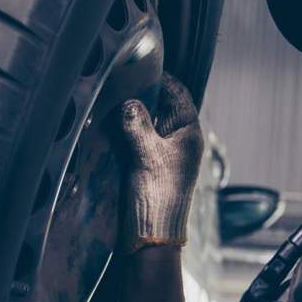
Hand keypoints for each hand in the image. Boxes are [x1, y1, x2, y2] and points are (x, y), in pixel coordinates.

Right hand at [119, 73, 203, 253]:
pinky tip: (112, 127)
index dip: (161, 78)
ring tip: (113, 101)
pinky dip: (129, 131)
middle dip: (144, 95)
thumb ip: (137, 123)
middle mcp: (182, 141)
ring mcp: (167, 154)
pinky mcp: (152, 166)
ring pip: (150, 122)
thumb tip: (129, 102)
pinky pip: (141, 139)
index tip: (140, 65)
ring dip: (134, 114)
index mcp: (189, 134)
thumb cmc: (156, 195)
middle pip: (164, 106)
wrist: (151, 236)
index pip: (179, 94)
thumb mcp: (146, 153)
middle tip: (120, 81)